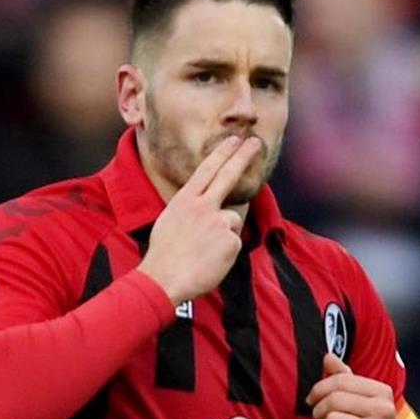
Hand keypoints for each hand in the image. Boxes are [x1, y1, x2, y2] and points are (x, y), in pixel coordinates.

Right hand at [138, 136, 259, 304]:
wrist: (164, 278)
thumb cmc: (164, 255)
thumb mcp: (170, 221)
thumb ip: (190, 210)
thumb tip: (207, 208)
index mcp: (184, 200)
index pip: (207, 169)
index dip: (222, 153)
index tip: (233, 140)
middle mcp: (203, 205)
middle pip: (228, 175)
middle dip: (243, 156)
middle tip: (255, 142)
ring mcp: (218, 221)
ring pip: (233, 220)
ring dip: (224, 234)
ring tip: (205, 252)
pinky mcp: (231, 239)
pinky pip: (235, 242)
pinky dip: (226, 252)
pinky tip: (211, 261)